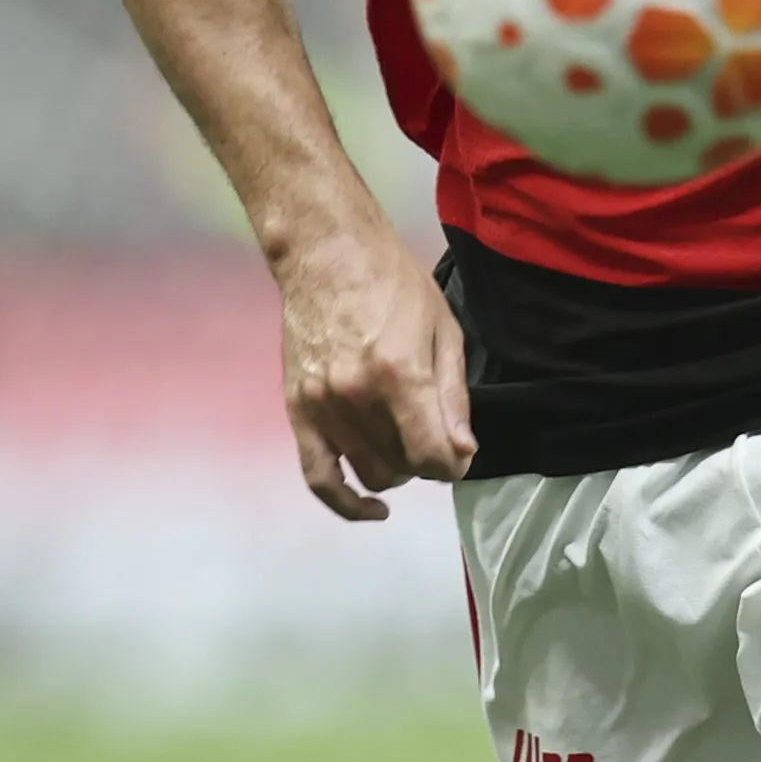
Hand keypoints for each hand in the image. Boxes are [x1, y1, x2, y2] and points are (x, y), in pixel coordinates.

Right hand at [272, 226, 476, 520]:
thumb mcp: (443, 329)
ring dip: (395, 471)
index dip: (454, 464)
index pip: (432, 456)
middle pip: (402, 467)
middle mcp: (357, 399)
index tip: (459, 453)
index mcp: (399, 375)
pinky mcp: (298, 410)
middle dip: (426, 462)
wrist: (327, 254)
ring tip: (404, 446)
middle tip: (433, 438)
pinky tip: (372, 507)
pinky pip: (318, 477)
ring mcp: (322, 407)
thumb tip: (462, 453)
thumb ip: (453, 397)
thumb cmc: (394, 283)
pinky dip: (345, 502)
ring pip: (368, 473)